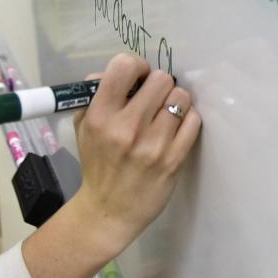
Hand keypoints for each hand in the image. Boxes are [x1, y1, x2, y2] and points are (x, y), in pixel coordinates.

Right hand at [69, 53, 201, 252]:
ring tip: (166, 113)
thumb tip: (118, 69)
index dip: (137, 66)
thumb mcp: (84, 126)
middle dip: (159, 85)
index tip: (139, 78)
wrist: (108, 211)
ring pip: (181, 97)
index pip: (124, 67)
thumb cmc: (97, 164)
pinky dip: (188, 119)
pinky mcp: (173, 160)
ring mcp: (152, 145)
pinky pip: (194, 121)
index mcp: (101, 116)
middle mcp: (126, 128)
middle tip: (155, 98)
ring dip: (175, 101)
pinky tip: (177, 127)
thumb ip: (96, 94)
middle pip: (161, 79)